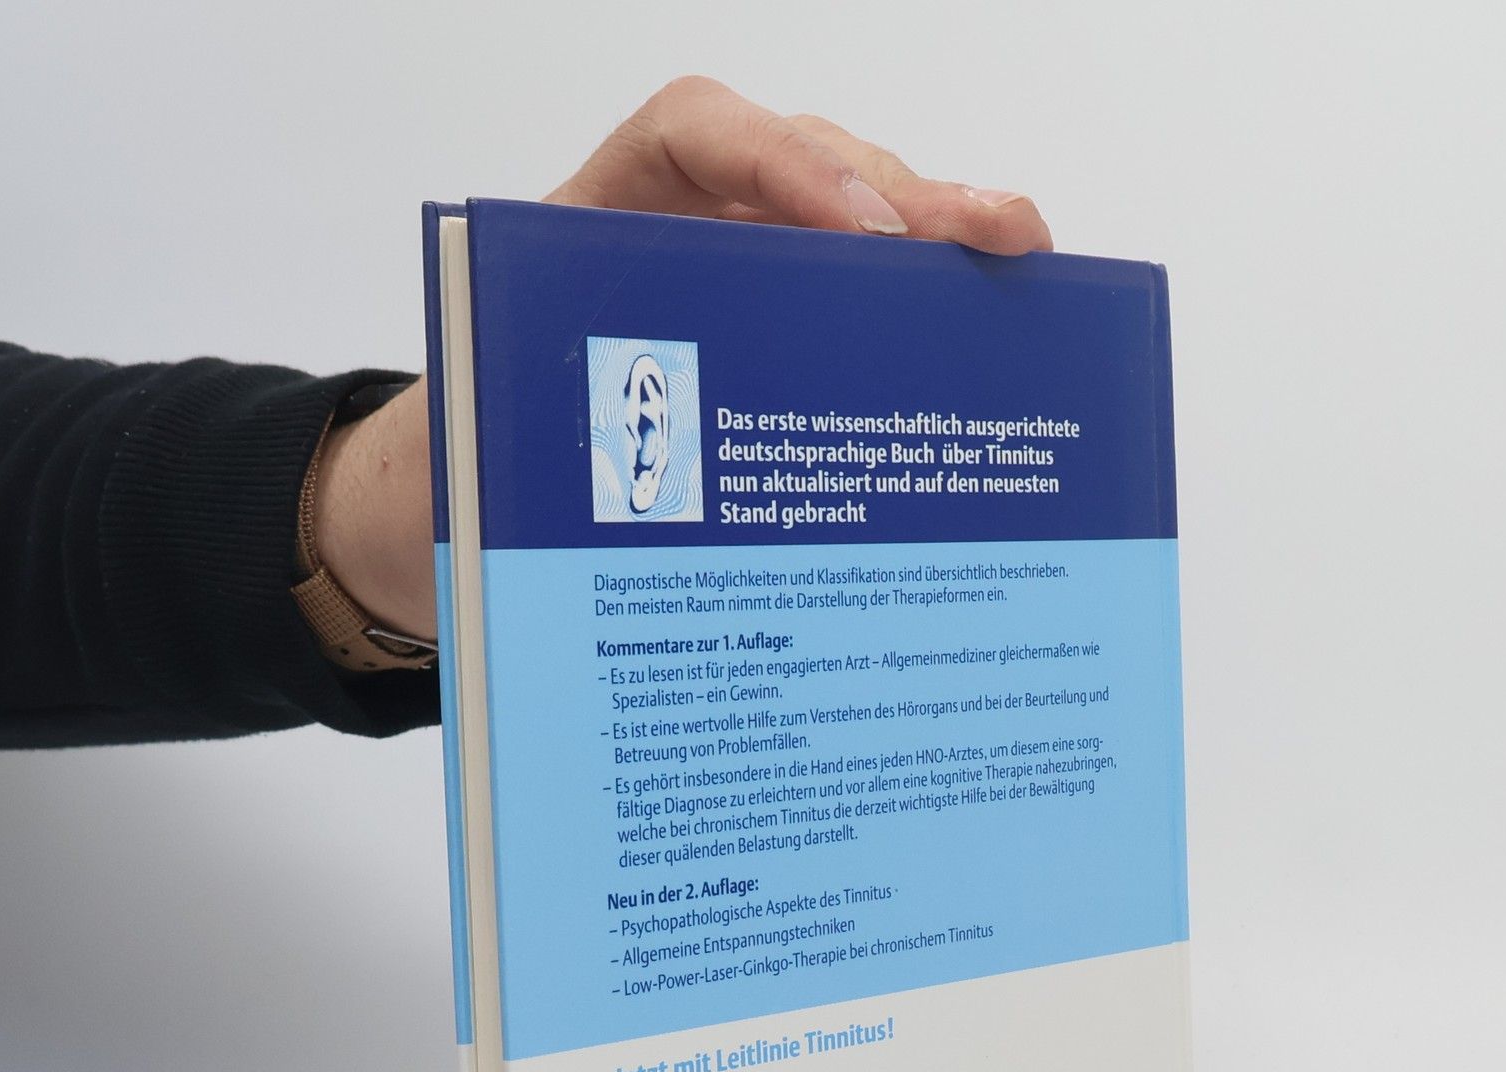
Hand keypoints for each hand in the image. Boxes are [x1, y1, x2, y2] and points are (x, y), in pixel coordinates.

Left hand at [315, 77, 1050, 640]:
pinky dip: (931, 304)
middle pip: (806, 166)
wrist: (480, 486)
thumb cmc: (486, 459)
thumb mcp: (494, 444)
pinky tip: (1004, 319)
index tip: (859, 237)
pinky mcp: (786, 327)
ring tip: (1025, 258)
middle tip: (990, 235)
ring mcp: (744, 271)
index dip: (782, 165)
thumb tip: (605, 504)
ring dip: (943, 238)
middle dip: (904, 196)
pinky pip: (864, 296)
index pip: (694, 135)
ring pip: (854, 222)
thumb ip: (542, 445)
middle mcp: (684, 231)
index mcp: (596, 228)